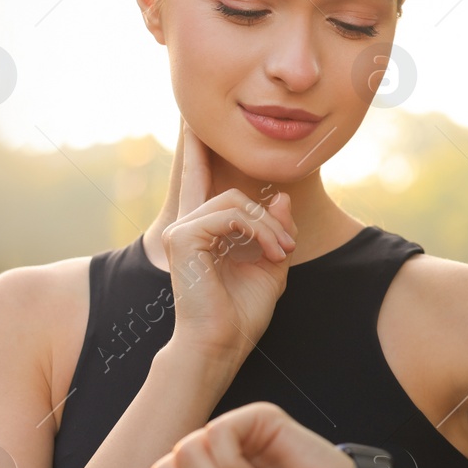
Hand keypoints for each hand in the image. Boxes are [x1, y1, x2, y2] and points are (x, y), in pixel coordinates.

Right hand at [163, 121, 297, 361]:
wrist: (221, 345)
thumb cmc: (242, 315)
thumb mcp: (271, 267)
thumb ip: (276, 232)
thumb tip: (282, 197)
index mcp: (202, 233)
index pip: (197, 181)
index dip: (196, 150)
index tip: (193, 123)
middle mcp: (187, 228)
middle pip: (230, 192)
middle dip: (267, 217)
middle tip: (287, 248)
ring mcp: (181, 232)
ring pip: (233, 201)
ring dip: (267, 226)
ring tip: (281, 254)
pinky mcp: (182, 238)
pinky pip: (229, 214)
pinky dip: (258, 230)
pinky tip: (270, 253)